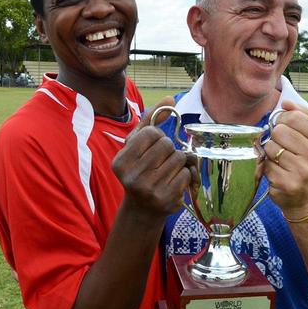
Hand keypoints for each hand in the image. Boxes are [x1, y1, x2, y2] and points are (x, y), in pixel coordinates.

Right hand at [112, 97, 196, 218]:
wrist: (143, 209)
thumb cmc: (140, 170)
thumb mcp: (138, 145)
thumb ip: (151, 120)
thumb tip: (170, 99)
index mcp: (120, 161)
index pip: (151, 133)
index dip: (157, 136)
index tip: (152, 148)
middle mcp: (132, 177)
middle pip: (166, 144)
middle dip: (169, 149)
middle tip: (161, 161)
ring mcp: (149, 190)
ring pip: (179, 158)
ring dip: (178, 162)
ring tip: (168, 171)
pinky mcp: (166, 199)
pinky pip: (187, 173)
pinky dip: (185, 174)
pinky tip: (174, 182)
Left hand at [262, 100, 307, 213]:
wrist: (306, 197)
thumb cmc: (305, 162)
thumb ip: (300, 115)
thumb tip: (285, 102)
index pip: (294, 117)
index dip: (282, 120)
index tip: (284, 128)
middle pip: (279, 131)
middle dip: (276, 138)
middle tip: (283, 148)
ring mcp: (303, 171)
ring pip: (271, 147)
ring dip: (271, 154)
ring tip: (282, 162)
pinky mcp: (288, 184)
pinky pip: (266, 165)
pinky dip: (268, 168)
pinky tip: (279, 173)